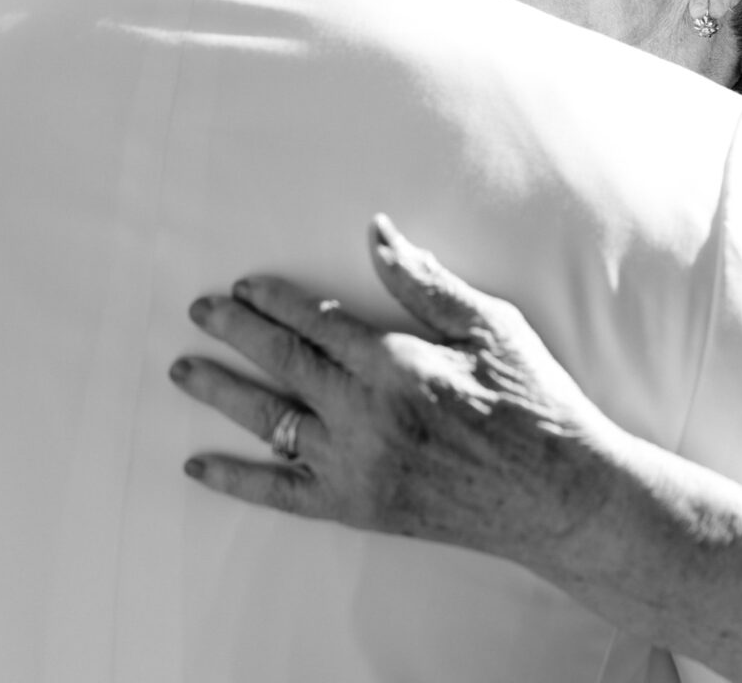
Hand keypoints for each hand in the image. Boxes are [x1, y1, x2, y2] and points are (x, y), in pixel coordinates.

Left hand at [171, 215, 620, 564]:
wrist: (557, 494)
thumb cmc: (534, 402)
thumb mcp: (491, 327)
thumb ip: (427, 283)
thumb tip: (378, 234)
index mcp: (398, 364)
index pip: (317, 322)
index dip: (275, 300)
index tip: (244, 283)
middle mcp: (366, 415)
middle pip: (283, 363)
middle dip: (235, 331)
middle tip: (199, 309)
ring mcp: (357, 465)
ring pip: (269, 421)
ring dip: (222, 392)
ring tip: (183, 369)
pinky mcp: (357, 508)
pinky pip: (279, 494)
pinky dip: (235, 479)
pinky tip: (198, 463)